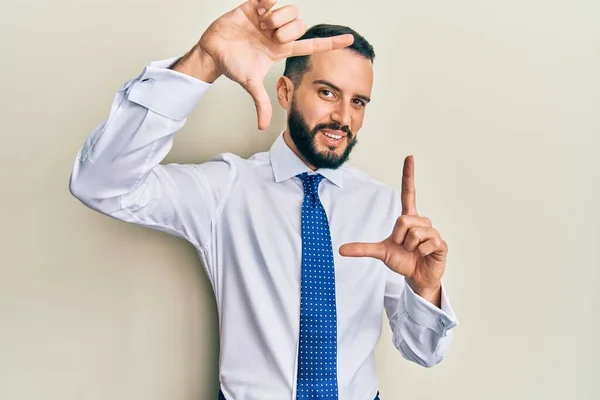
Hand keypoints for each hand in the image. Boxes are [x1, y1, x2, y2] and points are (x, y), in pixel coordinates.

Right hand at [176, 0, 353, 129]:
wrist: (213, 53)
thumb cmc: (232, 66)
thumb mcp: (250, 85)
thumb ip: (261, 104)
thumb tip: (263, 128)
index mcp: (281, 50)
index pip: (311, 45)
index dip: (330, 43)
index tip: (350, 40)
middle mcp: (278, 33)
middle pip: (301, 25)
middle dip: (288, 30)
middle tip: (271, 37)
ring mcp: (268, 19)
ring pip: (289, 10)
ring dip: (278, 18)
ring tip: (262, 25)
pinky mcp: (255, 6)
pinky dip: (269, 1)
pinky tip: (260, 10)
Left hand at [339, 156, 447, 301]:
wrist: (417, 277)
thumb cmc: (402, 260)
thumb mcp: (381, 252)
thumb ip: (362, 249)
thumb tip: (340, 250)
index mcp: (408, 218)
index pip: (409, 192)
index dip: (408, 175)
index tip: (409, 157)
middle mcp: (421, 221)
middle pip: (403, 220)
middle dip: (399, 238)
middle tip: (403, 247)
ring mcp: (432, 231)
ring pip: (414, 232)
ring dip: (409, 247)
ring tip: (414, 252)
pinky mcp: (441, 243)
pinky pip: (426, 242)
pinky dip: (421, 252)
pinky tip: (424, 255)